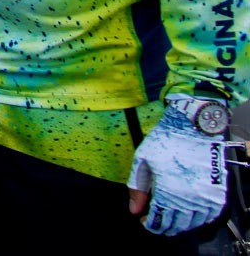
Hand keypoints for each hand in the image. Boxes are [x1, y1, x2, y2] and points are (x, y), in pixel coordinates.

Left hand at [127, 96, 228, 234]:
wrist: (194, 126)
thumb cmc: (166, 140)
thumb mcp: (143, 160)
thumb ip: (137, 187)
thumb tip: (134, 210)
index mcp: (168, 191)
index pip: (158, 221)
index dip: (150, 224)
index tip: (145, 220)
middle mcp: (189, 198)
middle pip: (176, 225)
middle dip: (164, 226)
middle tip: (157, 221)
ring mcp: (205, 196)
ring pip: (193, 224)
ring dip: (181, 225)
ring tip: (172, 219)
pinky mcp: (218, 192)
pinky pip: (210, 216)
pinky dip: (199, 219)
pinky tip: (190, 214)